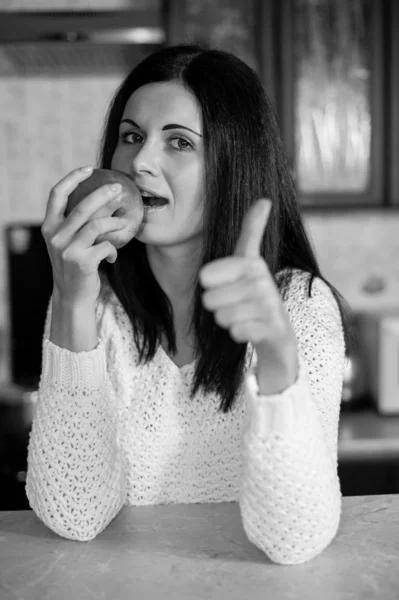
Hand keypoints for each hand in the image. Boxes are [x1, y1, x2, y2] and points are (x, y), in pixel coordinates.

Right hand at [41, 166, 125, 306]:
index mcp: (49, 227)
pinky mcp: (82, 261)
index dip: (73, 177)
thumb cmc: (75, 266)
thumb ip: (75, 224)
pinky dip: (114, 250)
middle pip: (82, 206)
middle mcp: (55, 236)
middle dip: (103, 193)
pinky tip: (113, 256)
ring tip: (125, 223)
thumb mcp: (68, 243)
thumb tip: (103, 198)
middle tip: (118, 188)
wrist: (72, 297)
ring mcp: (67, 249)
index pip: (57, 194)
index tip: (89, 169)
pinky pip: (106, 246)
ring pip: (98, 224)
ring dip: (116, 222)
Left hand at [199, 198, 298, 393]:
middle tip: (235, 305)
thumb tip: (265, 199)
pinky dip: (239, 334)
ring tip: (244, 316)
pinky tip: (251, 329)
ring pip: (222, 316)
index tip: (226, 284)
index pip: (206, 275)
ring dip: (228, 321)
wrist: (278, 334)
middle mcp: (264, 282)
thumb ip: (252, 232)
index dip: (210, 284)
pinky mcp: (274, 328)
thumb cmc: (255, 296)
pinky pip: (237, 332)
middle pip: (210, 299)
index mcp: (252, 264)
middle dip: (217, 306)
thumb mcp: (250, 262)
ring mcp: (271, 306)